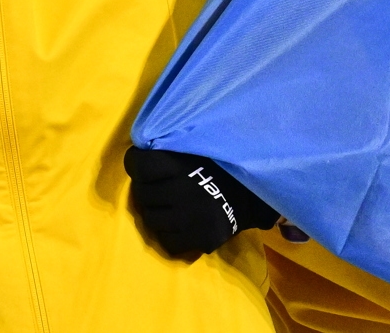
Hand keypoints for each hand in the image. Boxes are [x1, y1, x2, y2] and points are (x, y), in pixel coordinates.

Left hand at [122, 147, 278, 256]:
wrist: (253, 193)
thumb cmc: (218, 166)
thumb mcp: (193, 148)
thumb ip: (167, 149)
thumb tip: (138, 149)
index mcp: (180, 164)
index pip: (139, 165)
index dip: (136, 163)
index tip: (142, 164)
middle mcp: (182, 191)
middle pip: (142, 195)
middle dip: (147, 190)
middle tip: (159, 188)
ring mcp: (190, 218)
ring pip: (152, 220)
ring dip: (157, 213)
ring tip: (169, 207)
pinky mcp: (200, 239)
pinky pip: (168, 241)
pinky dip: (170, 234)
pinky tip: (180, 224)